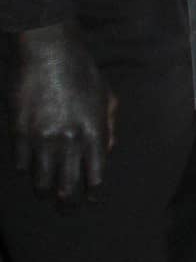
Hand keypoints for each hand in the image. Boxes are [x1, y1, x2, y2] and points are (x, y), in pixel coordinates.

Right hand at [6, 22, 116, 198]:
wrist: (49, 51)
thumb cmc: (82, 71)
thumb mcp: (107, 96)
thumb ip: (109, 126)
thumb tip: (107, 153)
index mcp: (94, 131)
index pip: (96, 176)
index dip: (92, 193)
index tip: (90, 199)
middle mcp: (69, 139)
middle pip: (68, 187)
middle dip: (68, 205)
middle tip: (65, 210)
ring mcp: (42, 138)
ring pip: (41, 182)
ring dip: (45, 191)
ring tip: (46, 191)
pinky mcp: (19, 132)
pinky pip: (22, 165)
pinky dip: (26, 170)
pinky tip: (30, 167)